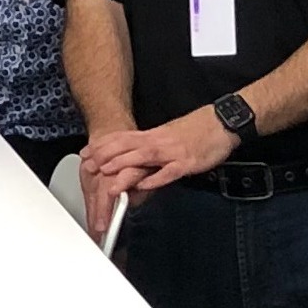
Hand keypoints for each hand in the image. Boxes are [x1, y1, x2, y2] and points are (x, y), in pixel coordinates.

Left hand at [81, 107, 238, 200]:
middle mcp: (159, 141)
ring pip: (143, 159)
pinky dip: (155, 178)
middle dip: (106, 158)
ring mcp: (172, 152)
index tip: (86, 153)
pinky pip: (169, 172)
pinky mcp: (187, 163)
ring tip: (109, 181)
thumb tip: (133, 155)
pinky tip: (144, 186)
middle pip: (127, 148)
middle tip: (89, 168)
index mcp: (153, 135)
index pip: (122, 138)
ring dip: (124, 169)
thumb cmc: (197, 130)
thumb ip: (150, 145)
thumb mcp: (167, 134)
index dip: (102, 146)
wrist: (222, 122)